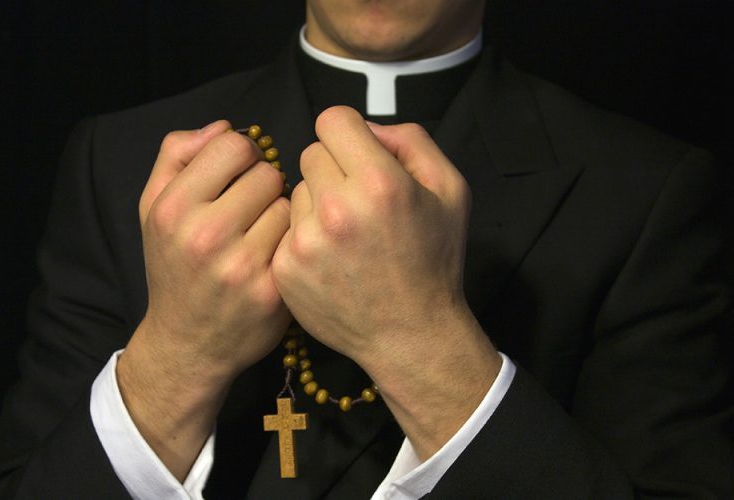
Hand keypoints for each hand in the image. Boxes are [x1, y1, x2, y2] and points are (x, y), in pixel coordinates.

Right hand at [118, 121, 290, 478]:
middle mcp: (204, 235)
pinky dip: (291, 242)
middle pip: (267, 173)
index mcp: (173, 208)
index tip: (239, 175)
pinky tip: (275, 256)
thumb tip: (224, 126)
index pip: (234, 145)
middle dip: (263, 185)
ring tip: (261, 234)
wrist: (188, 343)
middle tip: (251, 209)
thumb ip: (177, 155)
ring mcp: (241, 266)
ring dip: (281, 213)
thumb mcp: (153, 208)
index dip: (242, 156)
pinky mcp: (272, 290)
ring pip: (289, 204)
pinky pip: (299, 239)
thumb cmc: (174, 267)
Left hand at [272, 106, 499, 458]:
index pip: (332, 119)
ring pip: (296, 190)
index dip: (348, 134)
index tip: (358, 155)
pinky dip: (305, 236)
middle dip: (334, 168)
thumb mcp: (450, 189)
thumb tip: (366, 128)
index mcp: (379, 182)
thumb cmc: (434, 261)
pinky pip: (286, 227)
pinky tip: (331, 258)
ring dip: (317, 203)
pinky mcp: (286, 268)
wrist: (411, 334)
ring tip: (346, 235)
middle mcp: (337, 209)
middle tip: (357, 201)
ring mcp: (306, 241)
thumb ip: (411, 140)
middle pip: (311, 153)